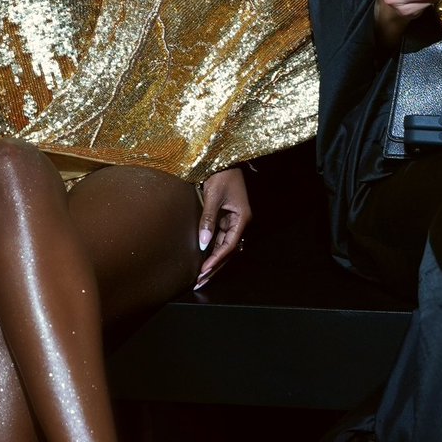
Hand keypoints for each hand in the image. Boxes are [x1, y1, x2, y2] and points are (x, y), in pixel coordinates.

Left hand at [194, 166, 250, 289]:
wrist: (223, 159)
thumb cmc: (221, 175)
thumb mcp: (213, 196)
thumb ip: (208, 219)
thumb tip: (203, 243)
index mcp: (242, 218)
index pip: (228, 245)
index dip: (216, 260)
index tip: (204, 271)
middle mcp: (240, 222)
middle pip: (227, 250)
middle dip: (214, 267)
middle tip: (200, 282)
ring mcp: (233, 221)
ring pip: (223, 246)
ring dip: (212, 261)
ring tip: (200, 277)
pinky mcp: (225, 218)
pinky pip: (219, 238)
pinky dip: (211, 250)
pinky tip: (203, 261)